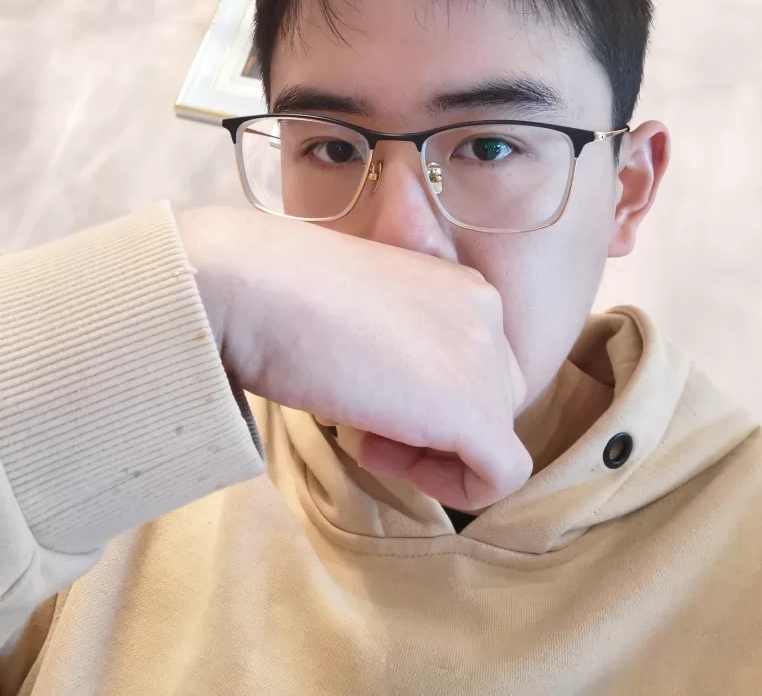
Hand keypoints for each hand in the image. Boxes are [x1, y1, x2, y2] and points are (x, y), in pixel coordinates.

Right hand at [177, 207, 531, 509]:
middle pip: (490, 396)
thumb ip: (402, 332)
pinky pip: (499, 476)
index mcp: (461, 283)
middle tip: (367, 423)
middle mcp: (487, 313)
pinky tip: (383, 460)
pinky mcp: (471, 413)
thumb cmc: (282, 290)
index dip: (427, 390)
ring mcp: (483, 361)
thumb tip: (400, 378)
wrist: (250, 287)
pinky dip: (453, 488)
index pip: (475, 358)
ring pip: (492, 435)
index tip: (369, 393)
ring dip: (432, 452)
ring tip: (365, 436)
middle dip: (436, 423)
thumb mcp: (362, 302)